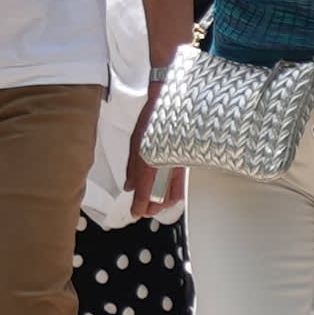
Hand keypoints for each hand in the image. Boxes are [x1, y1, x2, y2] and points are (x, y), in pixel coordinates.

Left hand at [126, 93, 178, 217]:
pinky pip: (179, 184)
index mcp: (151, 160)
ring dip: (163, 203)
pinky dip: (172, 193)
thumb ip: (132, 168)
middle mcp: (167, 165)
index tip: (135, 212)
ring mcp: (177, 164)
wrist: (171, 102)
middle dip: (152, 208)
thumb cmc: (153, 118)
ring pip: (174, 194)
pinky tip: (166, 193)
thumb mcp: (135, 142)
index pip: (144, 192)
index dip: (139, 206)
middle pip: (163, 199)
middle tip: (143, 210)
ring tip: (153, 204)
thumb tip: (129, 186)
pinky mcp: (184, 162)